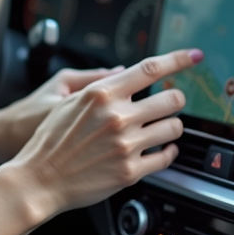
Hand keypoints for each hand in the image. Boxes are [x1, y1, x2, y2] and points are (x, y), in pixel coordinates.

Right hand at [5, 49, 199, 219]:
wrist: (39, 178)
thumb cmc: (50, 139)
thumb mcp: (68, 101)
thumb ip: (100, 85)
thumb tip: (126, 73)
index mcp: (102, 94)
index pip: (150, 69)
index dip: (178, 60)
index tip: (194, 56)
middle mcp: (117, 117)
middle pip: (172, 99)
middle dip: (175, 100)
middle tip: (169, 103)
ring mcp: (126, 145)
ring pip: (174, 128)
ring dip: (172, 127)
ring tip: (161, 129)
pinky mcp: (130, 171)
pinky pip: (166, 158)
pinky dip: (168, 153)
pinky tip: (160, 150)